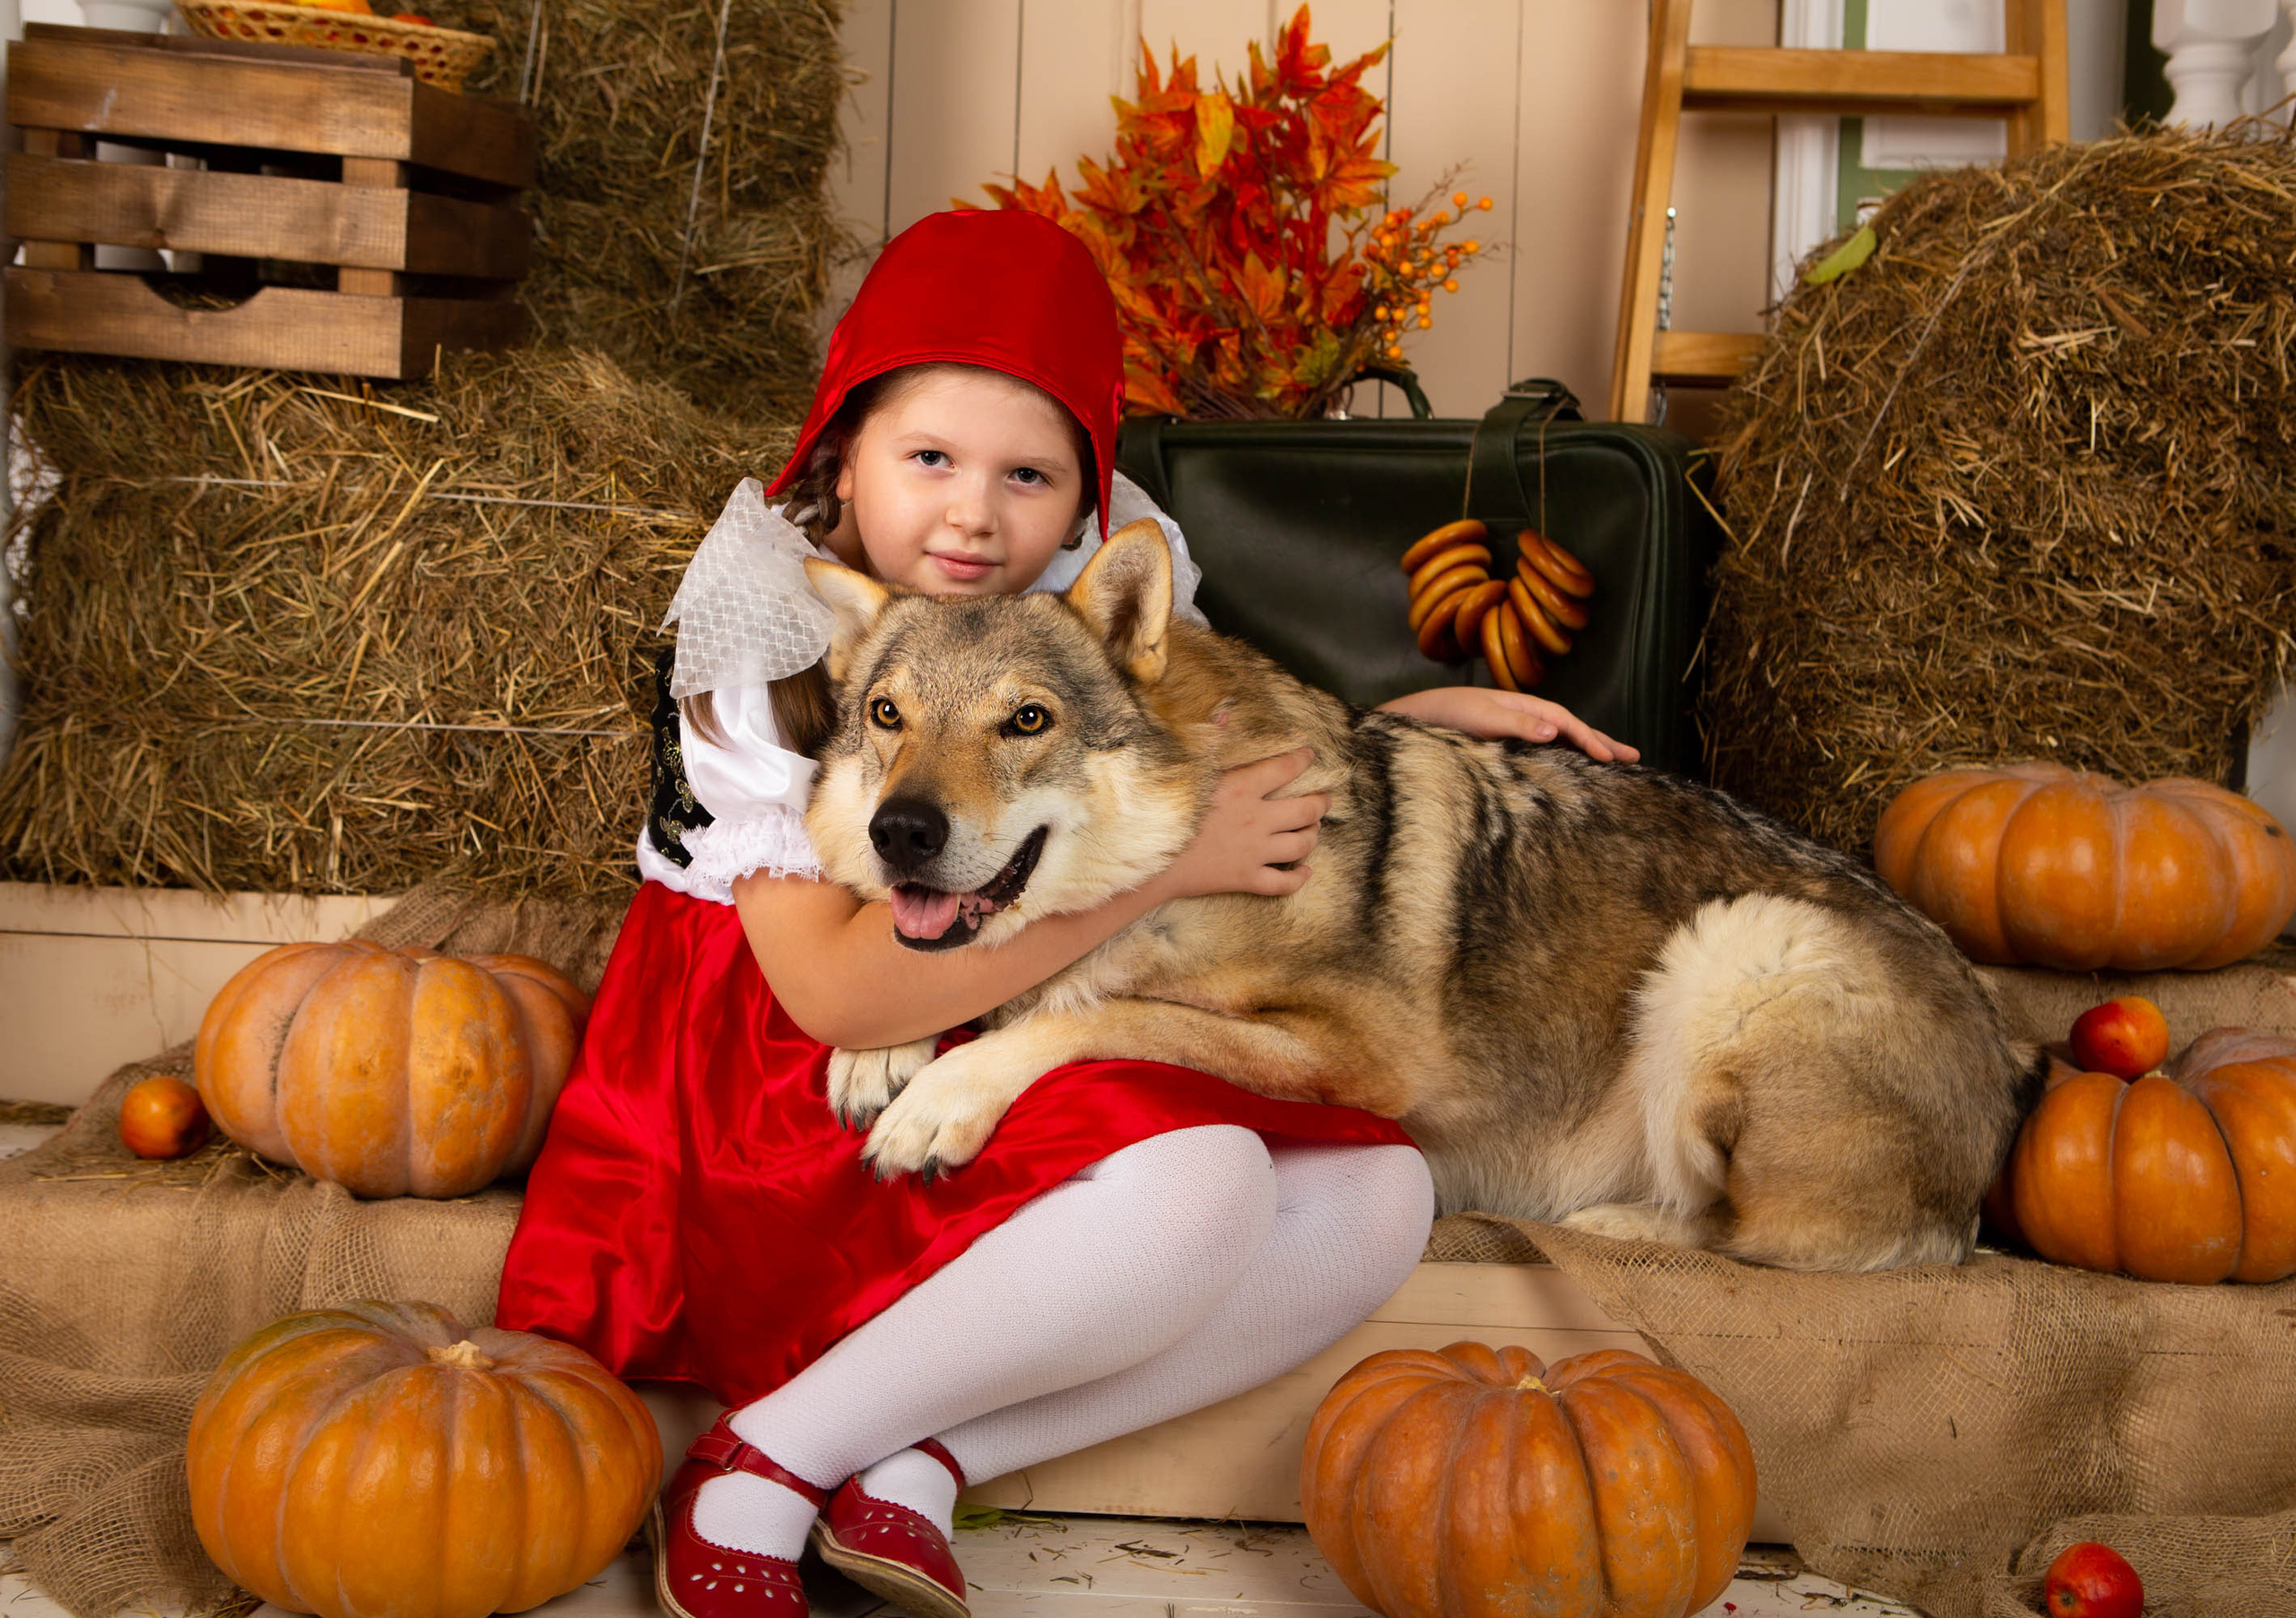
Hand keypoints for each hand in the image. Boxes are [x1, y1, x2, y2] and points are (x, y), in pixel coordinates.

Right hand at [1151, 748, 1325, 900]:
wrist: (1149, 858)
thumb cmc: (1165, 810)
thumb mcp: (1186, 769)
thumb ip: (1209, 741)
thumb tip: (1223, 713)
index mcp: (1242, 788)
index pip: (1284, 769)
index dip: (1302, 760)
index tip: (1310, 756)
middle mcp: (1256, 819)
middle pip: (1305, 810)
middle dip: (1320, 803)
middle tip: (1325, 799)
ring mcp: (1254, 851)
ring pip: (1301, 845)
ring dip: (1313, 835)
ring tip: (1314, 829)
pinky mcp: (1245, 878)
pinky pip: (1282, 884)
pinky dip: (1298, 879)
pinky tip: (1305, 872)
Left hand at [1377, 687, 1639, 761]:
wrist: (1419, 718)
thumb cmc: (1448, 714)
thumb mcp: (1482, 718)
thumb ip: (1518, 724)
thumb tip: (1555, 730)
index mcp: (1525, 706)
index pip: (1566, 723)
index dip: (1589, 740)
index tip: (1611, 759)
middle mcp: (1526, 716)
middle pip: (1573, 728)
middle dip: (1603, 741)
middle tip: (1634, 757)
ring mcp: (1520, 729)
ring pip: (1563, 738)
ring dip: (1589, 749)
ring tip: (1616, 761)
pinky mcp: (1509, 744)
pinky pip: (1548, 750)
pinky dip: (1568, 756)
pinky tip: (1575, 768)